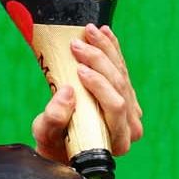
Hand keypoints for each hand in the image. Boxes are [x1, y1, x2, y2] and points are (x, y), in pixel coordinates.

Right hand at [32, 25, 143, 163]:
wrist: (62, 147)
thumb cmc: (55, 145)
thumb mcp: (46, 135)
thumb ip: (54, 118)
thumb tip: (67, 92)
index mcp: (118, 140)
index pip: (115, 107)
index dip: (100, 85)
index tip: (78, 69)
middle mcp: (130, 127)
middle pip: (121, 86)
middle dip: (99, 61)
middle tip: (77, 45)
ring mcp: (131, 111)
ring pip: (122, 73)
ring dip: (106, 49)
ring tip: (88, 31)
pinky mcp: (126, 97)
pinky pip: (122, 68)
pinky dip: (112, 49)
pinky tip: (104, 33)